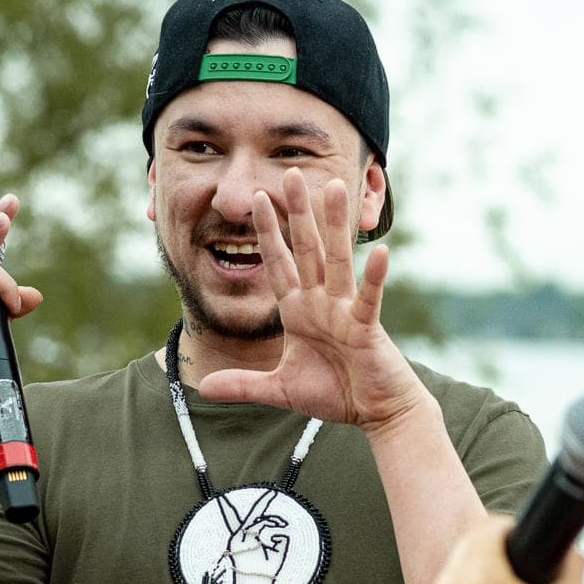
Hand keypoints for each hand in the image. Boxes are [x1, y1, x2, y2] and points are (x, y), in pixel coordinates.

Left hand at [194, 169, 429, 431]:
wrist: (376, 411)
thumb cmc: (336, 392)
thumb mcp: (280, 389)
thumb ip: (244, 384)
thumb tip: (204, 387)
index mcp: (300, 310)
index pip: (280, 264)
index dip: (268, 233)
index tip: (258, 199)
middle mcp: (322, 302)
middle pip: (307, 248)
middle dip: (297, 212)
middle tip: (290, 172)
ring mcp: (345, 311)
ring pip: (337, 260)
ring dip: (334, 225)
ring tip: (334, 187)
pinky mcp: (366, 328)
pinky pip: (369, 299)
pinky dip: (374, 277)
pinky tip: (380, 252)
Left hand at [409, 516, 583, 583]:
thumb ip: (570, 563)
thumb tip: (566, 546)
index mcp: (478, 581)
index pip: (487, 529)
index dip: (507, 530)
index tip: (518, 539)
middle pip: (466, 552)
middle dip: (489, 555)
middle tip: (512, 569)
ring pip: (450, 580)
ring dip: (470, 581)